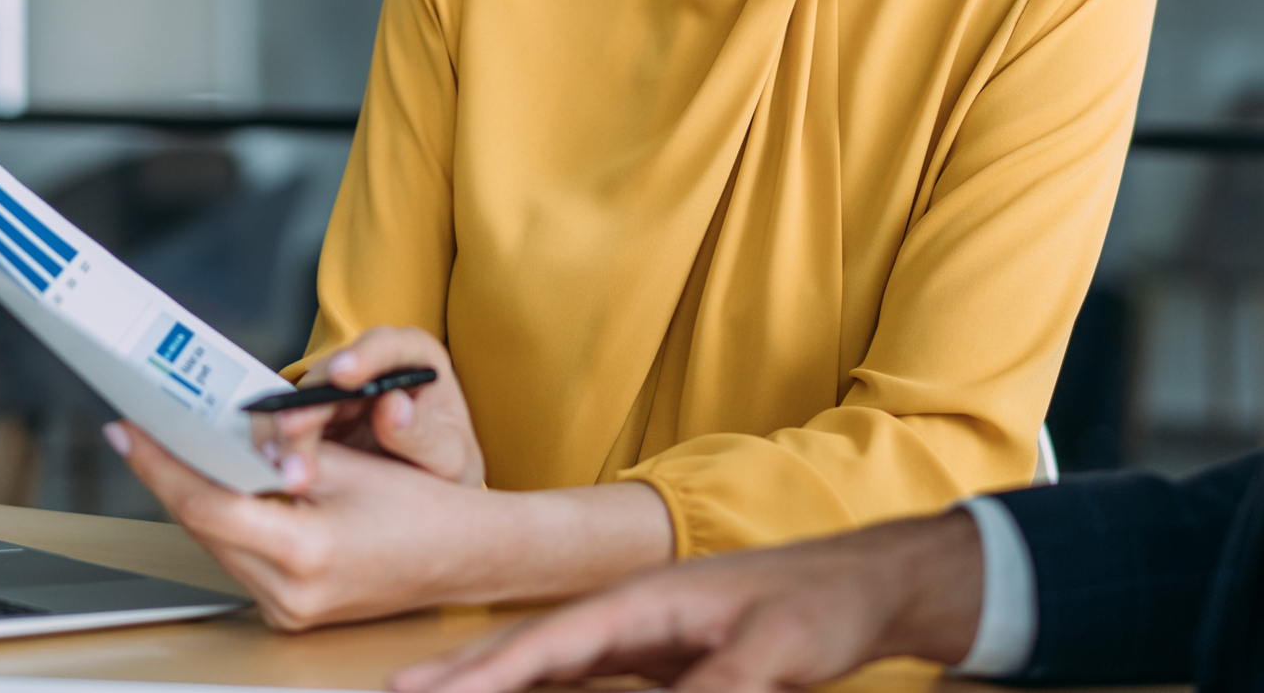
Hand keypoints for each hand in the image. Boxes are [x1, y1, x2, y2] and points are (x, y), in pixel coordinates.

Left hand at [106, 421, 673, 630]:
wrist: (465, 557)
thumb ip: (280, 452)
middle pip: (204, 526)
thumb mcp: (347, 466)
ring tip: (183, 452)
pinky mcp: (291, 613)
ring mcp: (288, 611)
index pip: (207, 504)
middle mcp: (289, 594)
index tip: (131, 431)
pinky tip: (228, 489)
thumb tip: (223, 431)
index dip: (161, 464)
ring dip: (201, 498)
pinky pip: (241, 560)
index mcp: (304, 553)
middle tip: (148, 431)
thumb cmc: (421, 508)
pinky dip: (230, 522)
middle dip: (175, 475)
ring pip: (218, 544)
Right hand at [256, 326, 483, 492]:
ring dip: (286, 432)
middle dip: (309, 405)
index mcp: (414, 360)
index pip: (389, 346)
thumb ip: (424, 434)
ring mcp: (338, 393)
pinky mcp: (314, 421)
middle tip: (292, 432)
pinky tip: (273, 467)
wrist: (429, 496)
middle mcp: (370, 368)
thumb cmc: (445, 464)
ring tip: (280, 464)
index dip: (364, 356)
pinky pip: (287, 426)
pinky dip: (278, 446)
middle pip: (330, 375)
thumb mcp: (449, 455)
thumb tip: (392, 406)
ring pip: (301, 400)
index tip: (344, 374)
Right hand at [389, 510, 986, 692]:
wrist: (867, 582)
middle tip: (396, 691)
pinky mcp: (661, 659)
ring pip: (549, 664)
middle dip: (463, 670)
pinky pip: (583, 679)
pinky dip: (540, 690)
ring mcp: (642, 635)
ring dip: (493, 682)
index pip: (551, 643)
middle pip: (531, 647)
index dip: (487, 671)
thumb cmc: (820, 602)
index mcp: (646, 600)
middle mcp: (632, 613)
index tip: (429, 690)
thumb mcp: (772, 654)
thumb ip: (714, 692)